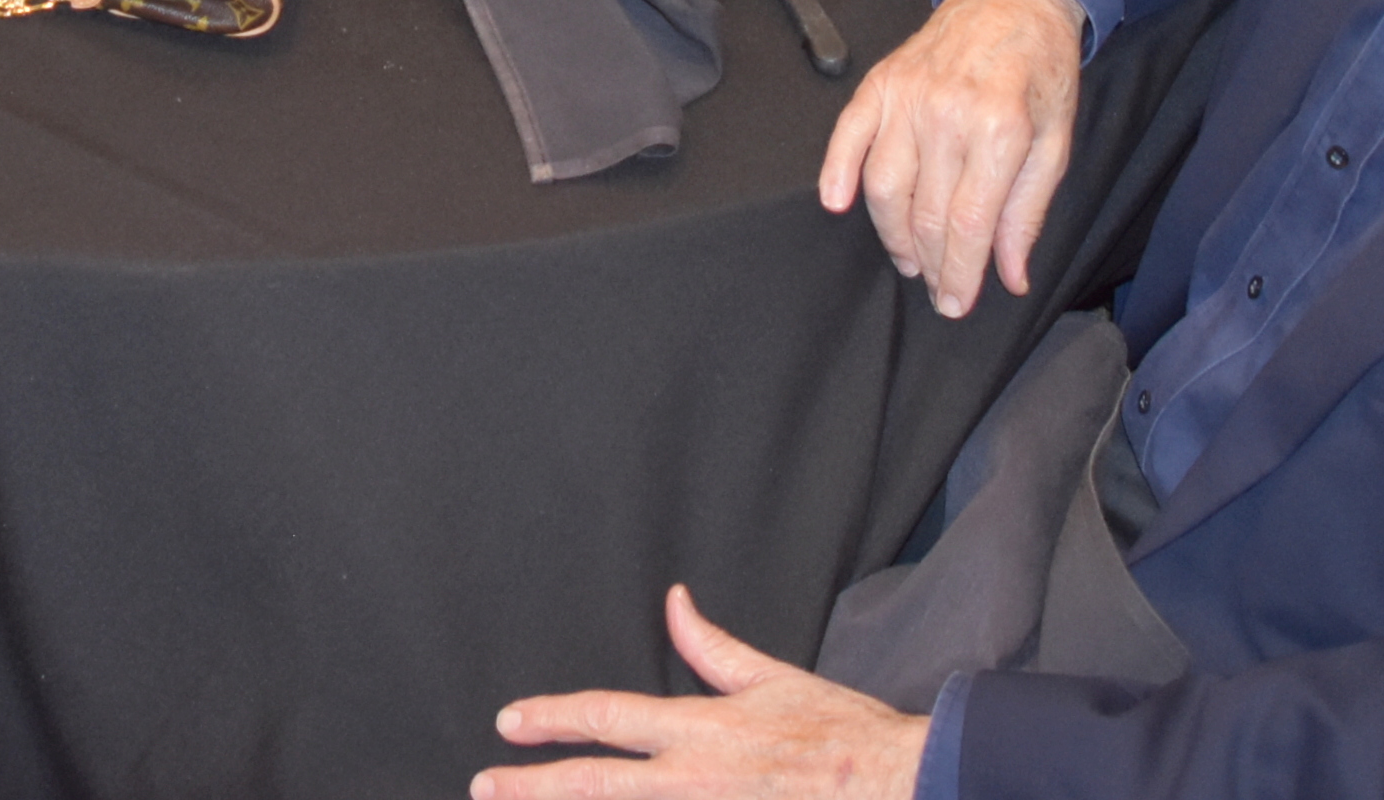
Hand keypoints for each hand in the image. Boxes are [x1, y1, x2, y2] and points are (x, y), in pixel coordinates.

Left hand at [477, 587, 930, 798]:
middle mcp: (693, 782)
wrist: (898, 787)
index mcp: (700, 731)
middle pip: (594, 786)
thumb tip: (674, 601)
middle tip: (485, 783)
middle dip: (531, 787)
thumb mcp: (773, 678)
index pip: (607, 717)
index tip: (509, 721)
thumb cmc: (841, 735)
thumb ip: (712, 648)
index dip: (551, 717)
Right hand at [816, 0, 1081, 320]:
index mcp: (1000, 131)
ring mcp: (909, 97)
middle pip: (925, 213)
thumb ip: (1028, 212)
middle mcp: (948, 114)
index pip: (969, 223)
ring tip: (908, 259)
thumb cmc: (1041, 72)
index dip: (960, 273)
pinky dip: (837, 172)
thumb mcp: (1055, 143)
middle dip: (929, 264)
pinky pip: (849, 135)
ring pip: (884, 186)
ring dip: (892, 234)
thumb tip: (1011, 276)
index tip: (956, 302)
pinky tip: (837, 204)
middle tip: (936, 290)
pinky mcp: (881, 83)